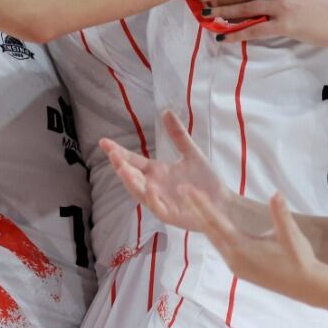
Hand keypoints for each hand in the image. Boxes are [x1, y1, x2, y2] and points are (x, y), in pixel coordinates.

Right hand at [102, 110, 235, 231]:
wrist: (223, 203)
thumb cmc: (205, 182)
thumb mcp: (190, 153)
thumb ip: (178, 135)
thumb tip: (166, 112)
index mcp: (156, 173)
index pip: (132, 161)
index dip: (118, 152)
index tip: (104, 142)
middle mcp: (154, 187)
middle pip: (131, 176)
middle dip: (120, 166)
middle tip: (112, 154)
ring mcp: (160, 202)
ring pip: (140, 193)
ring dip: (131, 182)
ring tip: (122, 168)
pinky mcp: (171, 215)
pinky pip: (158, 208)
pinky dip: (153, 199)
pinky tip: (150, 188)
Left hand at [187, 188, 320, 300]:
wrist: (307, 286)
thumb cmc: (300, 259)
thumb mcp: (291, 235)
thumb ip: (281, 214)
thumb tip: (276, 194)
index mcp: (242, 248)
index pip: (215, 221)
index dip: (200, 204)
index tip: (187, 190)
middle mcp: (234, 258)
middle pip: (209, 230)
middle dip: (195, 210)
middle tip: (181, 191)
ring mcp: (235, 266)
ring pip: (214, 240)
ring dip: (203, 222)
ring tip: (191, 205)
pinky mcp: (240, 270)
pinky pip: (221, 248)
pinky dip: (214, 234)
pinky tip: (212, 226)